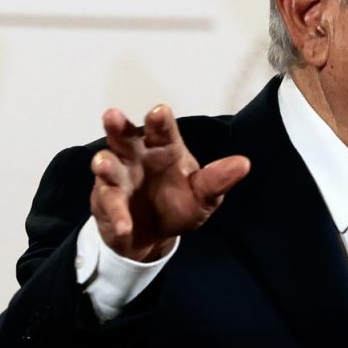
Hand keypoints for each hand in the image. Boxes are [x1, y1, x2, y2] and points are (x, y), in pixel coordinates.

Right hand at [90, 105, 250, 262]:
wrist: (154, 235)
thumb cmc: (178, 204)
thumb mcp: (204, 196)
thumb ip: (217, 180)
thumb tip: (244, 164)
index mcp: (164, 149)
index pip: (162, 131)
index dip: (160, 121)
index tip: (159, 111)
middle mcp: (137, 156)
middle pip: (125, 137)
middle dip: (118, 127)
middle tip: (112, 116)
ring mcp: (118, 176)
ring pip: (107, 163)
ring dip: (104, 164)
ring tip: (103, 165)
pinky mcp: (106, 200)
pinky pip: (109, 204)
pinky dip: (116, 214)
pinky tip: (124, 226)